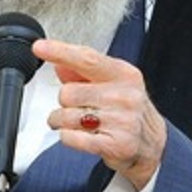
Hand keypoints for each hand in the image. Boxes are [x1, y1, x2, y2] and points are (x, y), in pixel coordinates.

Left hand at [33, 38, 166, 190]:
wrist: (152, 143)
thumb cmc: (127, 109)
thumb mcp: (111, 83)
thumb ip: (82, 71)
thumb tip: (59, 62)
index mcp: (123, 74)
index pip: (87, 59)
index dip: (60, 51)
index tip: (40, 47)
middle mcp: (124, 96)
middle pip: (68, 93)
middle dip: (65, 102)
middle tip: (76, 108)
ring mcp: (122, 121)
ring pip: (66, 116)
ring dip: (62, 122)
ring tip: (76, 123)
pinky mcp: (116, 145)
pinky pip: (72, 138)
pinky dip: (68, 137)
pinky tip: (81, 136)